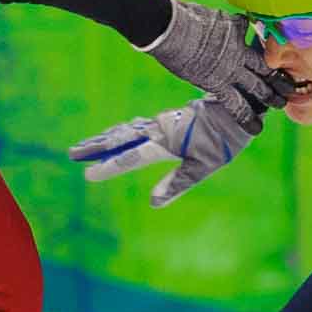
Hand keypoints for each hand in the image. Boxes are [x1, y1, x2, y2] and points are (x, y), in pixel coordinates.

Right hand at [68, 89, 261, 207]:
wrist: (240, 108)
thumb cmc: (226, 139)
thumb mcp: (205, 166)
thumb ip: (177, 184)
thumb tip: (154, 203)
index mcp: (165, 142)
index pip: (129, 158)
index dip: (107, 168)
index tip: (87, 175)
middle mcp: (159, 130)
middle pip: (120, 139)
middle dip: (95, 147)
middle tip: (71, 154)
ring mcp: (163, 123)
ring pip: (126, 130)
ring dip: (105, 138)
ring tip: (85, 145)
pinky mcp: (169, 120)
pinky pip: (137, 126)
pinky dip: (122, 131)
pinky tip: (118, 133)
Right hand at [139, 0, 295, 113]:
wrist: (172, 28)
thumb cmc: (180, 16)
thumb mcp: (200, 12)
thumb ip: (208, 18)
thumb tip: (197, 14)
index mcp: (235, 28)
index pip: (252, 37)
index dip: (260, 42)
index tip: (267, 48)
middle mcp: (239, 49)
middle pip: (265, 63)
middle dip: (277, 73)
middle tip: (289, 82)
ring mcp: (232, 67)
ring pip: (258, 84)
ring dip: (271, 96)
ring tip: (281, 104)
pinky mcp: (219, 84)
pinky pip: (237, 105)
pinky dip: (247, 118)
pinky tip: (256, 129)